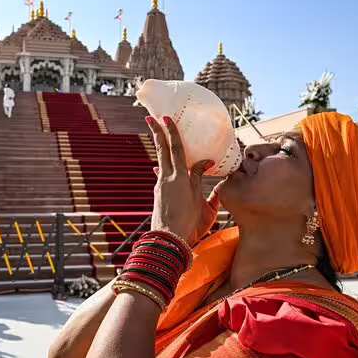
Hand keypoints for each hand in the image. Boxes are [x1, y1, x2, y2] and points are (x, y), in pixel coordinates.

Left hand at [148, 116, 217, 244]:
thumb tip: (207, 162)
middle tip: (150, 117)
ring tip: (157, 135)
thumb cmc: (191, 224)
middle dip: (157, 132)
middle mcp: (167, 178)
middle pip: (162, 150)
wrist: (169, 240)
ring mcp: (160, 186)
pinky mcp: (159, 194)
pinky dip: (163, 168)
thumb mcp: (203, 202)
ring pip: (161, 161)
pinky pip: (161, 175)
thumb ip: (201, 180)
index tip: (167, 118)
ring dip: (159, 147)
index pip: (176, 149)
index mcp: (180, 178)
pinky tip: (161, 168)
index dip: (172, 132)